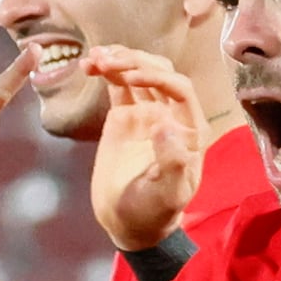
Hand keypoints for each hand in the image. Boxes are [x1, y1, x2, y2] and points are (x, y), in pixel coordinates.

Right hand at [80, 46, 208, 251]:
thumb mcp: (168, 194)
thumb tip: (164, 125)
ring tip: (94, 58)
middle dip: (135, 61)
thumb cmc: (154, 211)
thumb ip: (172, 162)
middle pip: (160, 72)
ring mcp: (148, 113)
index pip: (180, 89)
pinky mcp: (125, 117)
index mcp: (190, 130)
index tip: (130, 77)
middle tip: (107, 61)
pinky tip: (89, 65)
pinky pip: (118, 86)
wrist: (130, 222)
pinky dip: (106, 72)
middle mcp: (172, 115)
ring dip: (119, 60)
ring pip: (138, 73)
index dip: (157, 76)